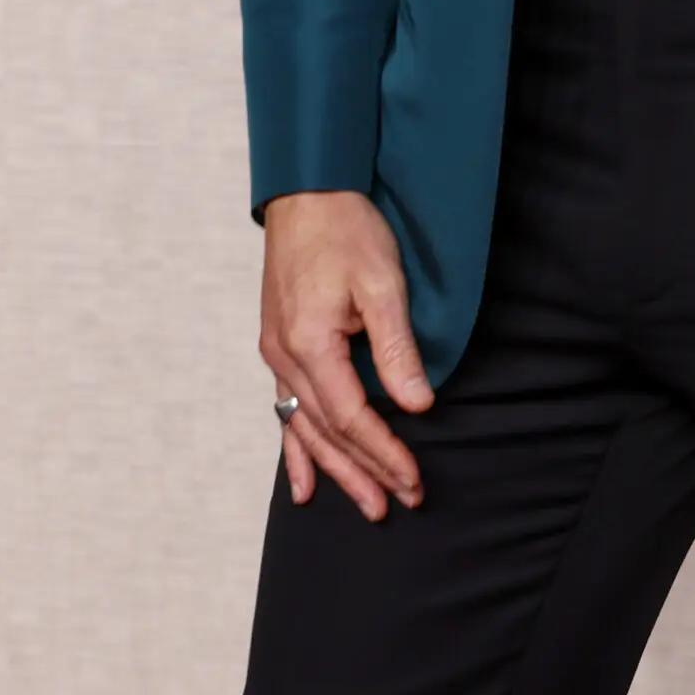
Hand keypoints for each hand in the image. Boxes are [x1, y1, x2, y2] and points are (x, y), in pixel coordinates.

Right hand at [259, 190, 434, 520]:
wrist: (307, 189)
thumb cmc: (346, 227)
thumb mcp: (382, 282)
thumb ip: (396, 348)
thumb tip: (417, 404)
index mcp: (309, 343)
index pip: (350, 416)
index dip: (383, 451)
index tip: (412, 479)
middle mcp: (284, 356)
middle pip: (326, 431)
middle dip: (362, 471)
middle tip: (395, 505)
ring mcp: (277, 352)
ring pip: (305, 427)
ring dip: (335, 468)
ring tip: (363, 503)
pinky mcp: (279, 343)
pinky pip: (284, 409)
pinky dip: (296, 448)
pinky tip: (301, 482)